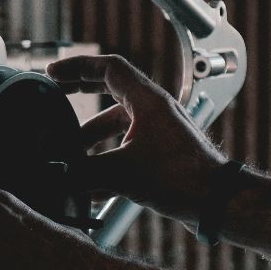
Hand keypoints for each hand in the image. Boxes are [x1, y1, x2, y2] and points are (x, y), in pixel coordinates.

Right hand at [46, 54, 227, 225]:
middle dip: (80, 93)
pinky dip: (107, 158)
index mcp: (147, 100)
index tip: (53, 73)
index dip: (78, 67)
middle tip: (55, 95)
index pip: (109, 68)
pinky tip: (92, 186)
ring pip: (117, 123)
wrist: (217, 202)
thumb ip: (85, 173)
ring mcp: (159, 130)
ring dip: (92, 137)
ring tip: (70, 155)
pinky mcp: (162, 152)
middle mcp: (154, 109)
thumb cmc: (182, 179)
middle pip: (111, 89)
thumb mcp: (123, 173)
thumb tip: (57, 177)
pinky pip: (127, 146)